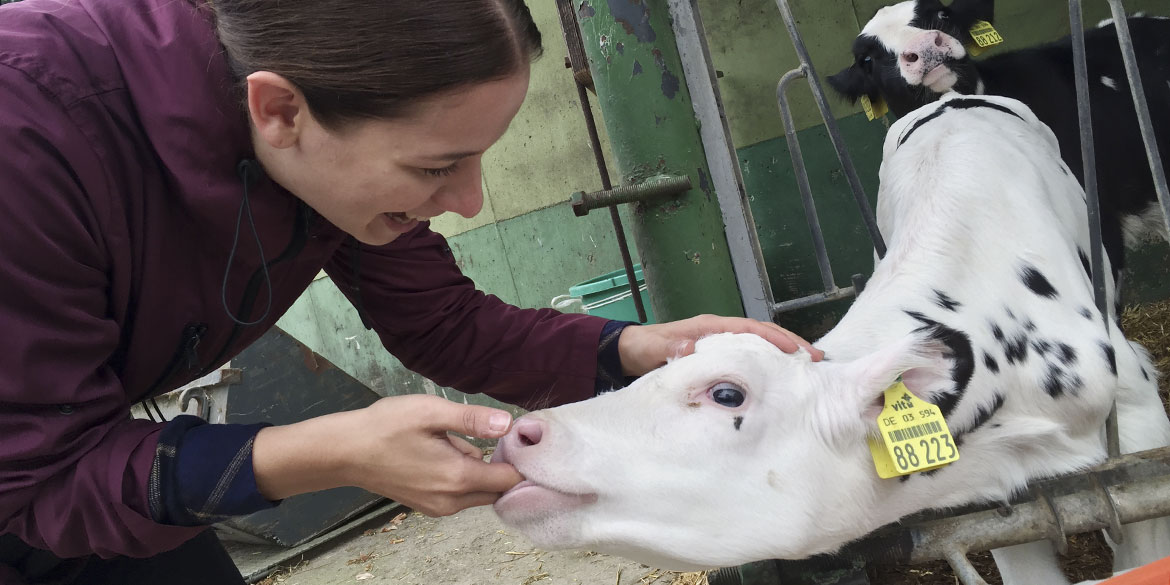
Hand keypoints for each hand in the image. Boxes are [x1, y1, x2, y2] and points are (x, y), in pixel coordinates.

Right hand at [344, 395, 524, 515]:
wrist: (345, 451)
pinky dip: (461, 476)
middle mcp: (452, 501)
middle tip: (484, 432)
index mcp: (458, 478)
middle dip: (500, 465)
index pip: (511, 480)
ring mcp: (439, 508)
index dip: (519, 459)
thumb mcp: (430, 412)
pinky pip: (460, 494)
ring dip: (478, 469)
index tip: (515, 437)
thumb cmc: (386, 426)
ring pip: (479, 492)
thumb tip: (509, 424)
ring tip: (452, 439)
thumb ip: (472, 419)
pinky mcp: (428, 507)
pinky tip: (441, 452)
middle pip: (498, 489)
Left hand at [616, 314, 822, 375]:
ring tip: (810, 370)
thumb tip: (691, 347)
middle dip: (791, 345)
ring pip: (761, 346)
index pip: (752, 328)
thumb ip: (673, 348)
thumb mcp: (657, 348)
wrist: (632, 351)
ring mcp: (723, 343)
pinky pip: (751, 358)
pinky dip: (769, 364)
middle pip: (764, 334)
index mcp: (711, 327)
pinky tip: (782, 380)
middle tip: (818, 361)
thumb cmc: (647, 347)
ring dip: (784, 356)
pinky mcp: (721, 357)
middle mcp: (721, 331)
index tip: (797, 351)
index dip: (775, 338)